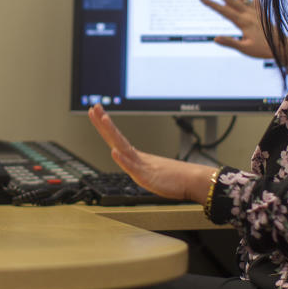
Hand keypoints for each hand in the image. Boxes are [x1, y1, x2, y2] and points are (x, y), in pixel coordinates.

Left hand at [88, 104, 214, 203]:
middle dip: (103, 122)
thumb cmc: (175, 177)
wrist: (193, 181)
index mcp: (136, 156)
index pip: (116, 137)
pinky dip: (123, 160)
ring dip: (112, 133)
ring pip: (123, 147)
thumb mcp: (150, 171)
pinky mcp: (146, 176)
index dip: (104, 125)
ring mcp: (141, 165)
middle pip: (116, 137)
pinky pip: (133, 167)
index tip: (96, 111)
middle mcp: (137, 157)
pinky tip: (114, 153)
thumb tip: (133, 165)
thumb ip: (140, 167)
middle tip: (94, 107)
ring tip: (103, 119)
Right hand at [199, 0, 272, 58]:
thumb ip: (230, 43)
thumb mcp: (245, 49)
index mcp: (242, 22)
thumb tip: (215, 39)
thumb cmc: (263, 50)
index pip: (223, 11)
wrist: (282, 46)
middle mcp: (248, 14)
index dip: (211, 4)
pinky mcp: (262, 13)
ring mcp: (255, 12)